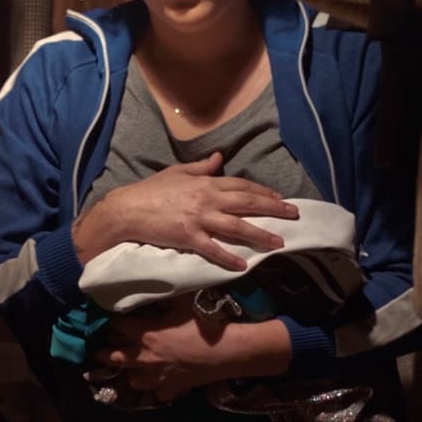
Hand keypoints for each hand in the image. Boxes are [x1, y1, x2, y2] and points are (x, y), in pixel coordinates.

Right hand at [72, 151, 297, 270]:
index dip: (262, 191)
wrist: (127, 209)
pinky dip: (229, 257)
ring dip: (260, 235)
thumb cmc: (151, 190)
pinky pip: (213, 249)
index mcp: (205, 183)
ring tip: (279, 243)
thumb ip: (201, 167)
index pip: (241, 185)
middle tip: (293, 214)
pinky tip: (244, 265)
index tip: (279, 197)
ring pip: (237, 226)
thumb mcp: (177, 172)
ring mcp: (199, 219)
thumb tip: (219, 157)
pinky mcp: (188, 237)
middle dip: (273, 209)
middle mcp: (207, 199)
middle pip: (247, 203)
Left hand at [92, 296, 292, 401]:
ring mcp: (158, 375)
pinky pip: (158, 392)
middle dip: (105, 352)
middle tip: (100, 348)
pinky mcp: (172, 387)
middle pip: (115, 357)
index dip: (112, 319)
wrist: (227, 351)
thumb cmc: (204, 324)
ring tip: (131, 366)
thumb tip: (160, 271)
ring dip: (130, 372)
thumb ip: (167, 290)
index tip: (109, 315)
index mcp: (146, 334)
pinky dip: (157, 388)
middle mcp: (146, 357)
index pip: (118, 325)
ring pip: (133, 380)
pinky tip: (160, 381)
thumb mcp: (184, 300)